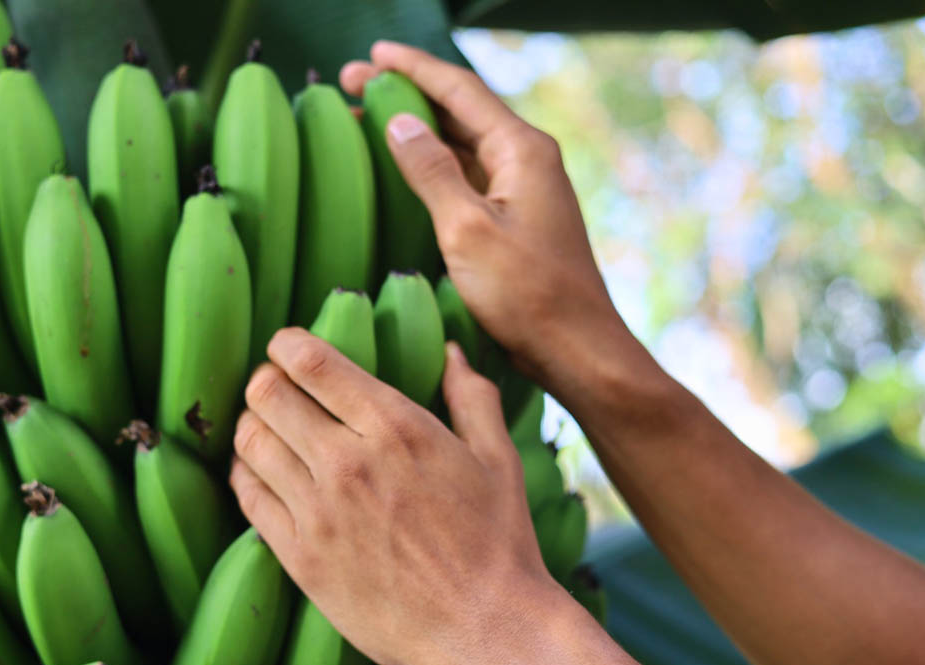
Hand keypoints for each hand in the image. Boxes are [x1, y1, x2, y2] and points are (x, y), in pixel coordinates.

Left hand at [229, 329, 562, 664]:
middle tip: (276, 388)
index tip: (287, 347)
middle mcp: (348, 463)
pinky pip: (248, 497)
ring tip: (268, 428)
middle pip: (266, 394)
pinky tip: (263, 473)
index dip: (286, 344)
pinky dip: (246, 474)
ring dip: (252, 425)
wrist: (486, 632)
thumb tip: (450, 350)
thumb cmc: (499, 543)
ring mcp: (319, 513)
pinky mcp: (302, 558)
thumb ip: (472, 397)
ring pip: (249, 442)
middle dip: (265, 380)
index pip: (309, 362)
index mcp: (396, 427)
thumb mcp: (499, 459)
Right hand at [340, 42, 647, 409]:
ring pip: (461, 143)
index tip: (370, 56)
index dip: (412, 68)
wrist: (574, 347)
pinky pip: (467, 175)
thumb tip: (399, 122)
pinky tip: (406, 167)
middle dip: (405, 93)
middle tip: (351, 84)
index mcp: (521, 149)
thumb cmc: (526, 293)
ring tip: (365, 118)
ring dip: (415, 129)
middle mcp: (526, 159)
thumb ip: (432, 171)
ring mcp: (523, 189)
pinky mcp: (516, 218)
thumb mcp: (466, 229)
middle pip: (459, 111)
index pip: (459, 89)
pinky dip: (431, 164)